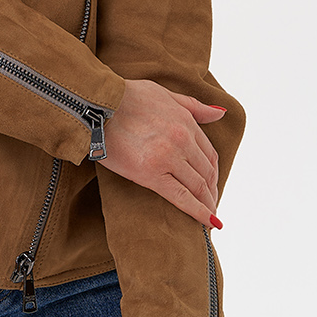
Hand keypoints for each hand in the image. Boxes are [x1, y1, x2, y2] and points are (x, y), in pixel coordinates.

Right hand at [101, 78, 224, 226]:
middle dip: (211, 189)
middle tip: (210, 202)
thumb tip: (220, 113)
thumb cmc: (125, 97)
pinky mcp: (151, 174)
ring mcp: (168, 158)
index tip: (211, 182)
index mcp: (186, 122)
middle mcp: (182, 140)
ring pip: (198, 186)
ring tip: (209, 215)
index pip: (209, 153)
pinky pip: (181, 197)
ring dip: (207, 202)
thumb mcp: (164, 94)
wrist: (96, 105)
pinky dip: (198, 212)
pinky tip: (207, 222)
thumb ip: (194, 106)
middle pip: (206, 172)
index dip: (213, 171)